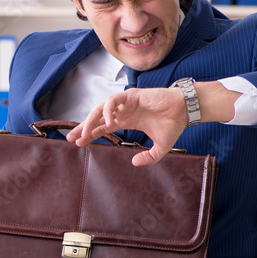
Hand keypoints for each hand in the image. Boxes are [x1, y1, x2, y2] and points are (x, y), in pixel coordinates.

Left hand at [66, 87, 187, 165]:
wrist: (185, 112)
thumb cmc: (173, 125)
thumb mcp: (160, 148)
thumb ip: (148, 157)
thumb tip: (134, 162)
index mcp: (127, 120)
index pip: (102, 126)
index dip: (90, 134)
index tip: (79, 143)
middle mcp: (124, 110)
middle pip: (97, 117)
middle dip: (84, 127)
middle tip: (71, 138)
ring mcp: (126, 102)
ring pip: (101, 108)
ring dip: (91, 119)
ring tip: (85, 133)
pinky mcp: (132, 95)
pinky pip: (114, 100)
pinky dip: (107, 110)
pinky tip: (107, 122)